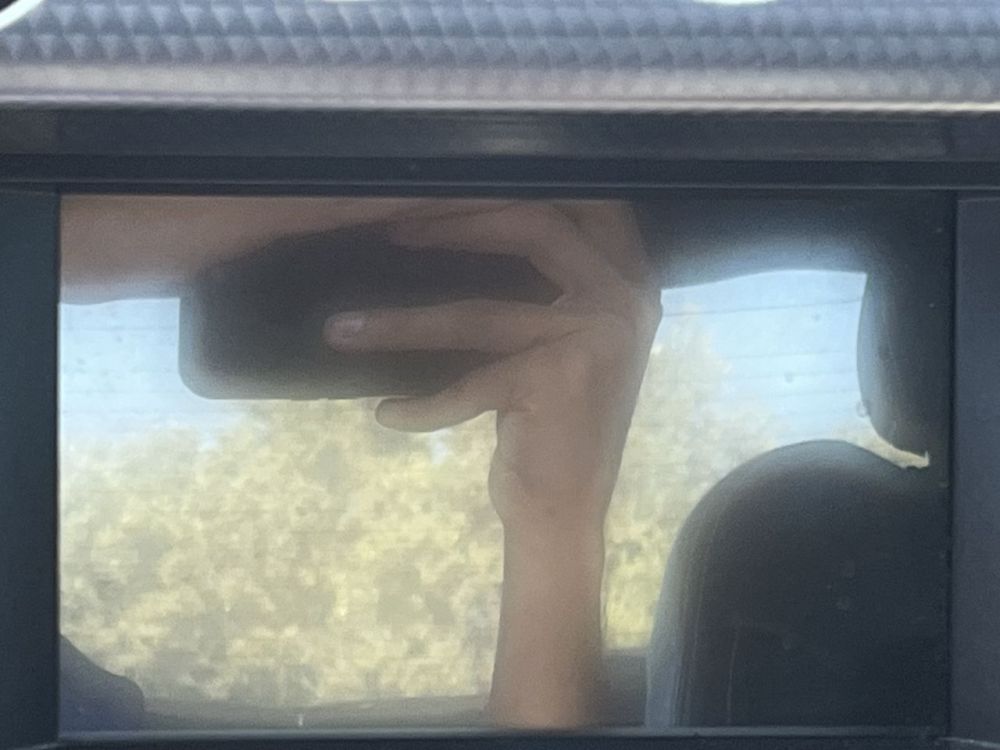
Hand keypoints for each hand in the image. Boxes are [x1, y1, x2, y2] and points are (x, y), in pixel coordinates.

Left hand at [325, 200, 660, 726]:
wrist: (566, 509)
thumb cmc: (551, 420)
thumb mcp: (557, 336)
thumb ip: (540, 279)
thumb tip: (451, 218)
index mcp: (628, 276)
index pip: (573, 201)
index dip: (503, 188)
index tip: (436, 191)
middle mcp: (626, 298)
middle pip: (534, 227)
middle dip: (453, 223)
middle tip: (388, 232)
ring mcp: (598, 338)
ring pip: (480, 313)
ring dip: (400, 322)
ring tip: (341, 329)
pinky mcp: (558, 382)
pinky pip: (470, 383)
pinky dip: (424, 405)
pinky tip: (388, 415)